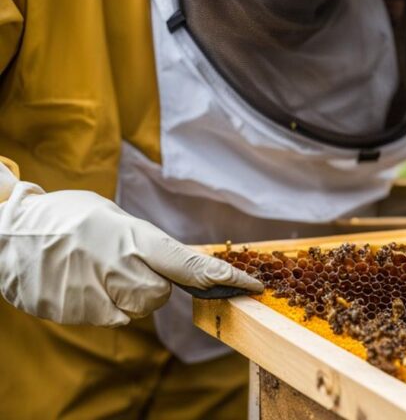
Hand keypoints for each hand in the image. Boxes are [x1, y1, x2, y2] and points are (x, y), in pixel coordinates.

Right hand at [0, 171, 261, 326]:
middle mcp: (117, 267)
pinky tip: (79, 282)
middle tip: (125, 263)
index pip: (189, 264)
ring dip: (127, 295)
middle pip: (161, 295)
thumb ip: (147, 242)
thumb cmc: (67, 218)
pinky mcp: (71, 312)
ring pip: (135, 310)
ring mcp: (92, 293)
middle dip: (153, 284)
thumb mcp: (113, 216)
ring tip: (97, 270)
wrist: (7, 234)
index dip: (224, 279)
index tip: (252, 287)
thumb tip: (180, 263)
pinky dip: (100, 304)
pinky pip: (107, 318)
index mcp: (132, 238)